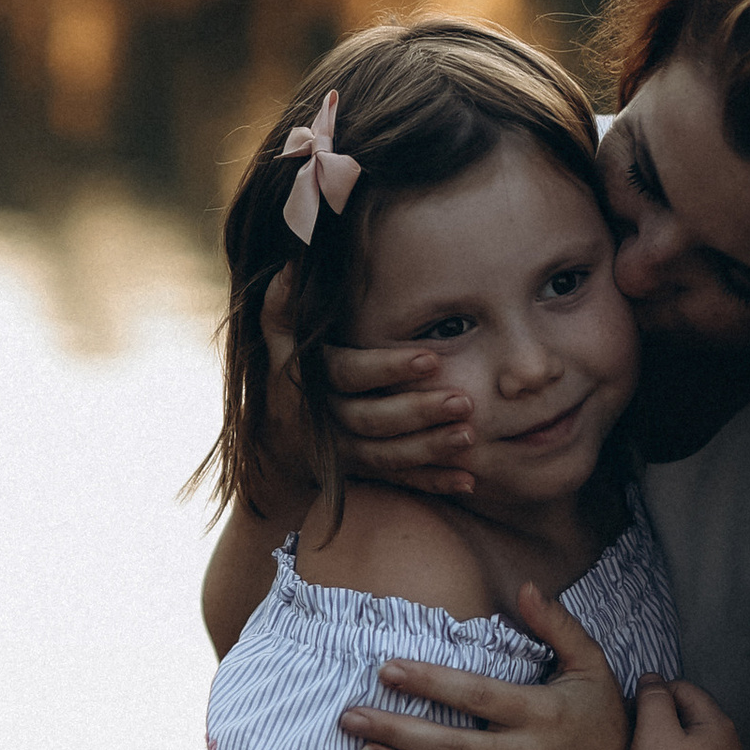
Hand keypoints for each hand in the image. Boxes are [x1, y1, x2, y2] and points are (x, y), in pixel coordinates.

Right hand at [263, 270, 478, 497]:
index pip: (350, 374)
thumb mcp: (279, 345)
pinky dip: (432, 482)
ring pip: (388, 455)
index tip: (431, 358)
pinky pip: (399, 482)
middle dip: (419, 412)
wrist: (281, 444)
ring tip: (469, 437)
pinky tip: (467, 480)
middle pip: (374, 419)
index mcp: (314, 384)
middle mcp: (330, 422)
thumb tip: (290, 266)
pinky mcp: (366, 475)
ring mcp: (348, 453)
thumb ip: (282, 311)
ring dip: (430, 448)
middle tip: (464, 401)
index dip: (387, 368)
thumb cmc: (291, 379)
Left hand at [339, 583, 630, 749]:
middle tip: (350, 716)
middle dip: (395, 730)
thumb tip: (525, 587)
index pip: (474, 694)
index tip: (387, 669)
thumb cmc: (605, 718)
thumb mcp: (591, 664)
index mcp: (541, 712)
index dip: (429, 682)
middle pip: (450, 746)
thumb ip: (557, 626)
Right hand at [624, 677, 740, 749]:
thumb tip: (652, 679)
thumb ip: (653, 696)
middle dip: (664, 719)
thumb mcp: (653, 729)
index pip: (685, 690)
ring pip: (695, 747)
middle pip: (692, 718)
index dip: (654, 693)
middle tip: (635, 732)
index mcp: (720, 725)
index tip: (631, 709)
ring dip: (672, 745)